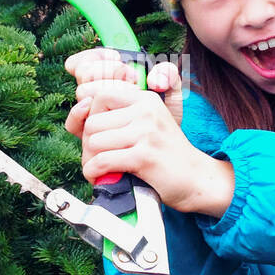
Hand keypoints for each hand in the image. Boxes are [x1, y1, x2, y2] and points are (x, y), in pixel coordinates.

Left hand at [62, 49, 207, 212]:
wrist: (197, 180)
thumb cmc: (164, 157)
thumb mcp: (143, 128)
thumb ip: (114, 119)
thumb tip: (77, 113)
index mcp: (146, 99)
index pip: (100, 95)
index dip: (88, 116)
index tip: (94, 136)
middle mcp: (146, 110)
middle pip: (92, 121)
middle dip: (87, 144)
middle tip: (97, 158)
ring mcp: (146, 132)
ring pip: (94, 141)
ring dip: (90, 160)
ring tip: (100, 169)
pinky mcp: (144, 156)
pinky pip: (102, 161)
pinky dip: (94, 172)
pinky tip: (100, 177)